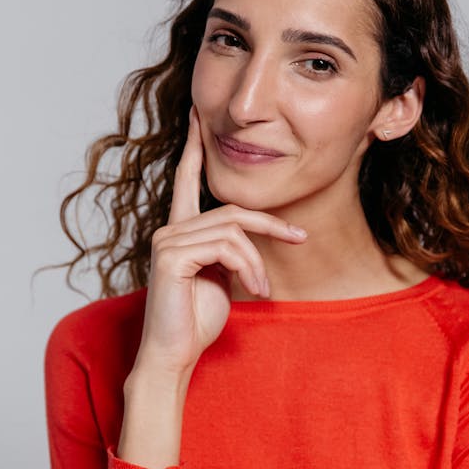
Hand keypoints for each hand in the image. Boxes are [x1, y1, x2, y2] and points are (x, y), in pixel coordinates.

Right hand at [132, 106, 306, 376]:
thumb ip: (230, 249)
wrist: (175, 354)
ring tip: (264, 289)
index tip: (198, 114)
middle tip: (300, 237)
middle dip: (272, 223)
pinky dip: (249, 268)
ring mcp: (168, 240)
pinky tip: (254, 290)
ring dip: (259, 262)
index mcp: (181, 230)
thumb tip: (249, 236)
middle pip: (233, 210)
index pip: (187, 179)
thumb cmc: (197, 320)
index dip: (195, 147)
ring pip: (234, 230)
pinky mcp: (171, 256)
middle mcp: (170, 229)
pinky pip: (227, 247)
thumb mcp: (223, 276)